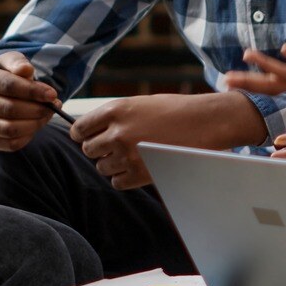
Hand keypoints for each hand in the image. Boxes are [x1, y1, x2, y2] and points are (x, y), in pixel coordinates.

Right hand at [0, 52, 64, 151]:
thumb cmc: (4, 72)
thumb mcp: (10, 60)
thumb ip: (18, 63)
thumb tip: (26, 70)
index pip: (8, 85)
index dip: (32, 91)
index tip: (52, 94)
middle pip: (9, 109)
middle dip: (37, 109)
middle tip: (54, 105)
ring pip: (9, 129)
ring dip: (35, 124)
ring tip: (47, 114)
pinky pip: (10, 144)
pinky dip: (28, 136)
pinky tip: (36, 124)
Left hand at [71, 93, 264, 190]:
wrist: (206, 123)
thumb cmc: (176, 110)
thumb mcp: (140, 103)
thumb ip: (115, 116)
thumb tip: (93, 129)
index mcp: (116, 110)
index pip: (79, 129)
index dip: (83, 134)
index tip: (88, 136)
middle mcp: (117, 133)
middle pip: (89, 149)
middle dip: (99, 148)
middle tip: (116, 145)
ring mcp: (128, 156)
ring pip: (101, 167)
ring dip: (112, 163)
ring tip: (132, 154)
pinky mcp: (140, 175)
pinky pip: (116, 182)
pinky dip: (123, 177)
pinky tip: (137, 166)